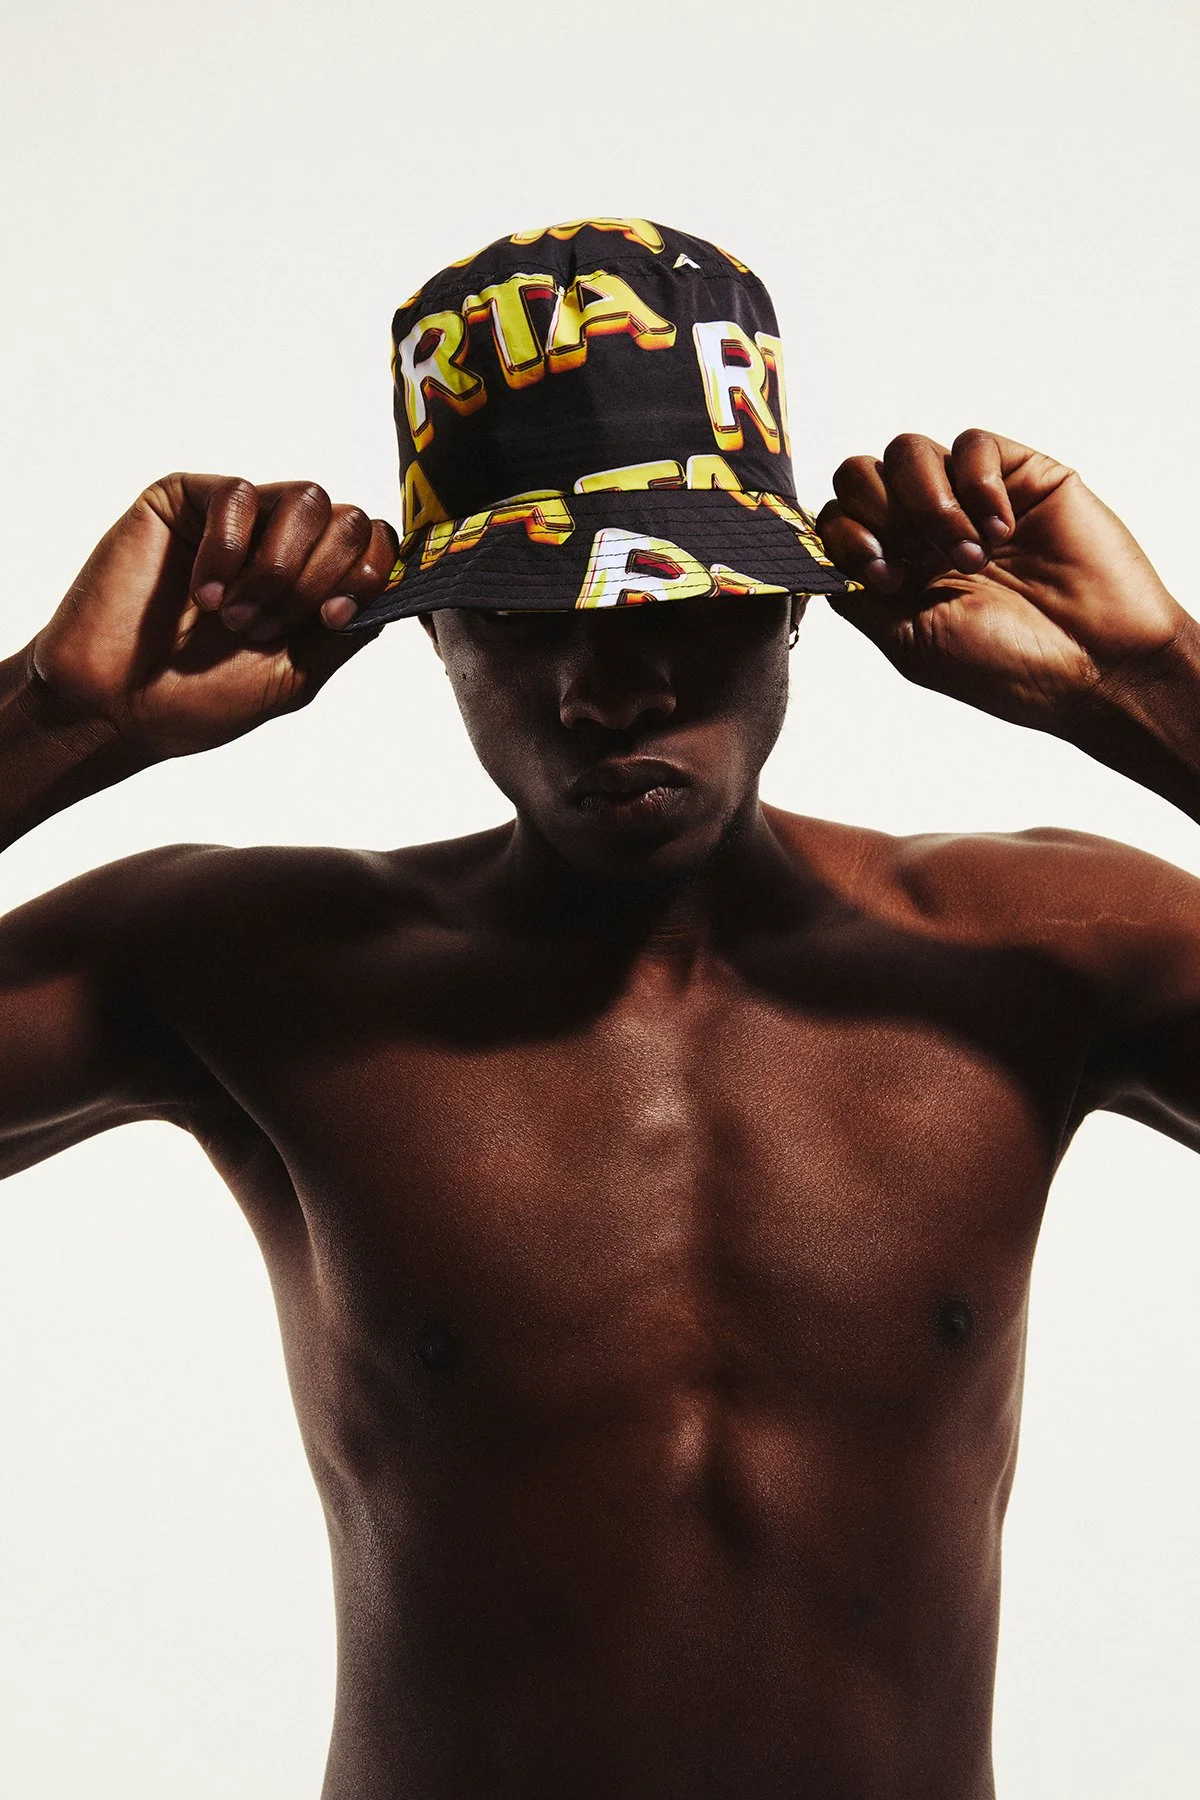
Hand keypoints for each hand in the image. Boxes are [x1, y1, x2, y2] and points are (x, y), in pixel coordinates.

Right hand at [33, 474, 398, 757]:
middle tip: (261, 628)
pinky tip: (202, 593)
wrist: (117, 707)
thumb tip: (401, 587)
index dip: (369, 572)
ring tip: (233, 615)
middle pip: (346, 518)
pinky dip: (228, 550)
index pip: (373, 543)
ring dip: (277, 566)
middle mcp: (281, 545)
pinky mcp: (186, 500)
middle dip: (316, 578)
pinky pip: (239, 494)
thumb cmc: (199, 700)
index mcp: (314, 585)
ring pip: (306, 499)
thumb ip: (349, 629)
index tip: (333, 617)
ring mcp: (237, 520)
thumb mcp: (296, 675)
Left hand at [816, 431, 1188, 731]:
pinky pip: (972, 443)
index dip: (845, 536)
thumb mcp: (910, 643)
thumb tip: (815, 556)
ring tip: (968, 554)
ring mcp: (968, 498)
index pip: (836, 520)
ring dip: (926, 501)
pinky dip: (976, 483)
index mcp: (892, 569)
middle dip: (875, 509)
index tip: (884, 574)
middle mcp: (922, 529)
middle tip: (915, 558)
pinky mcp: (1018, 474)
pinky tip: (1000, 530)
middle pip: (859, 474)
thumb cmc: (1009, 668)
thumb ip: (857, 595)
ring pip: (906, 450)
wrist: (1096, 667)